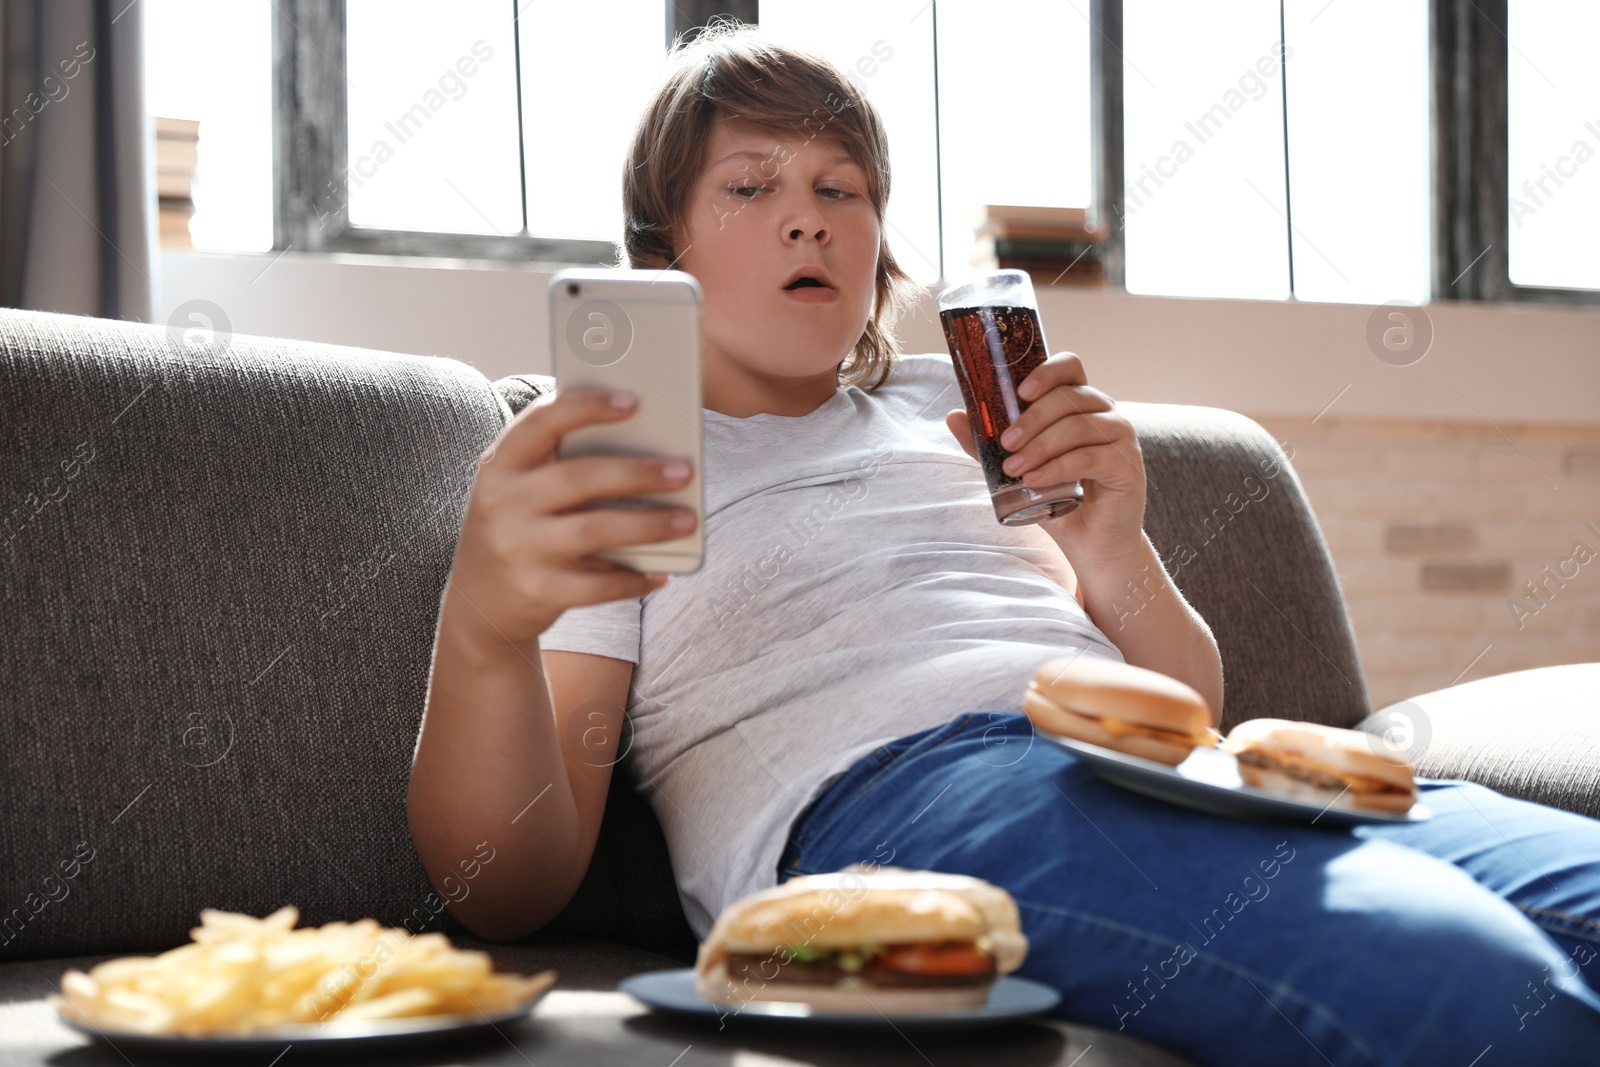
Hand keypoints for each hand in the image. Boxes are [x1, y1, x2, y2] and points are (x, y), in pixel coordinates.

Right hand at [445, 387, 697, 651]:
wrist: (479, 604)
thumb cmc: (518, 528)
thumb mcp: (520, 488)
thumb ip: (560, 460)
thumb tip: (642, 436)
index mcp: (501, 465)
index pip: (541, 422)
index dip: (587, 408)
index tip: (633, 401)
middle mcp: (503, 503)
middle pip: (580, 477)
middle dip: (638, 472)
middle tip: (684, 471)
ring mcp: (518, 549)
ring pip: (596, 530)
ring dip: (649, 525)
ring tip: (688, 520)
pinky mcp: (538, 590)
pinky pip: (598, 584)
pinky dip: (634, 578)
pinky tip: (661, 573)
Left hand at [945, 351, 1145, 567]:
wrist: (1090, 542)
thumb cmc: (1056, 498)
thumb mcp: (1016, 467)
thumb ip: (987, 444)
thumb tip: (953, 417)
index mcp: (1079, 402)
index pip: (1070, 367)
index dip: (1047, 371)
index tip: (1020, 392)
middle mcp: (1104, 412)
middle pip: (1069, 396)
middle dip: (1032, 419)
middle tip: (1005, 443)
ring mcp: (1119, 436)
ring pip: (1078, 425)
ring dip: (1040, 445)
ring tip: (1014, 469)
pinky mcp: (1127, 464)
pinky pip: (1090, 456)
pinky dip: (1059, 467)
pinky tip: (1036, 480)